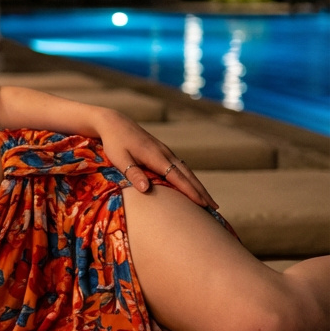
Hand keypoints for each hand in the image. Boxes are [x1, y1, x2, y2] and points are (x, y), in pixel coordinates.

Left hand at [95, 109, 217, 210]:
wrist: (115, 123)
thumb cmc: (114, 142)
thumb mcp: (120, 159)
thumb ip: (133, 173)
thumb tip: (146, 190)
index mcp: (156, 157)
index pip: (177, 177)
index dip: (191, 192)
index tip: (203, 204)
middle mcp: (165, 154)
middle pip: (188, 175)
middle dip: (201, 191)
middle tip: (215, 207)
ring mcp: (165, 151)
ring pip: (186, 170)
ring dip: (198, 185)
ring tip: (208, 200)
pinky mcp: (162, 151)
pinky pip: (181, 167)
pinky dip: (190, 178)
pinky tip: (193, 185)